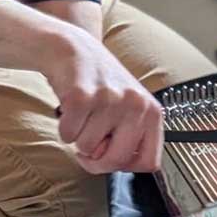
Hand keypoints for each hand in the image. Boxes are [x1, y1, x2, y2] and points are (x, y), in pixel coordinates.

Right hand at [47, 32, 163, 173]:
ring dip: (79, 137)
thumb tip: (113, 164)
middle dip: (96, 159)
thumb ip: (128, 140)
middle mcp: (135, 105)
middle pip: (116, 162)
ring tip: (84, 112)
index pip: (149, 162)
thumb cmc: (101, 84)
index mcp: (152, 111)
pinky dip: (64, 127)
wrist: (74, 50)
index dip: (126, 166)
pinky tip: (71, 108)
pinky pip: (68, 136)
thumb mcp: (129, 109)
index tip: (113, 156)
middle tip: (90, 138)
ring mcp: (109, 100)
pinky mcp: (82, 97)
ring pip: (87, 149)